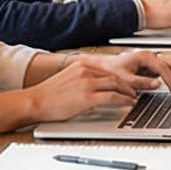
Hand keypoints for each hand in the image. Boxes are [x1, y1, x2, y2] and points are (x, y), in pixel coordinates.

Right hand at [25, 57, 156, 123]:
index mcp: (80, 66)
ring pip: (116, 85)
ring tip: (134, 98)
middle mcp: (85, 71)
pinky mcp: (87, 97)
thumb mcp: (67, 81)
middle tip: (135, 91)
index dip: (119, 78)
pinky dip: (124, 100)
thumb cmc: (48, 96)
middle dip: (128, 85)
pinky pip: (112, 97)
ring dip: (128, 92)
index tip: (126, 83)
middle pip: (114, 76)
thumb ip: (81, 81)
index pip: (106, 70)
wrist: (35, 101)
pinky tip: (129, 103)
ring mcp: (87, 83)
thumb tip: (94, 89)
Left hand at [91, 48, 170, 96]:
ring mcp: (152, 61)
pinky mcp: (152, 67)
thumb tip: (157, 85)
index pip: (164, 68)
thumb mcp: (125, 78)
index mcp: (145, 56)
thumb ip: (141, 82)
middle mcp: (150, 56)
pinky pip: (167, 71)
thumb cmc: (111, 70)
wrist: (104, 67)